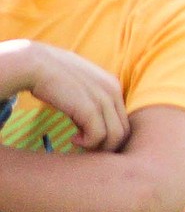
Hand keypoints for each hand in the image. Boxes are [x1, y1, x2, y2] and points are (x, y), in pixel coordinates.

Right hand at [0, 40, 128, 150]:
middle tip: (85, 145)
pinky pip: (98, 137)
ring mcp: (104, 99)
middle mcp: (113, 91)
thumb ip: (90, 100)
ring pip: (115, 137)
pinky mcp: (90, 108)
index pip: (123, 119)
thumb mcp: (79, 85)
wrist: (34, 64)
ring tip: (78, 142)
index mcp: (113, 86)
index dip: (109, 135)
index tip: (89, 138)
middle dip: (106, 145)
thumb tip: (88, 125)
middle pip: (123, 131)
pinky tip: (72, 139)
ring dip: (97, 147)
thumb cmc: (51, 76)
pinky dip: (87, 144)